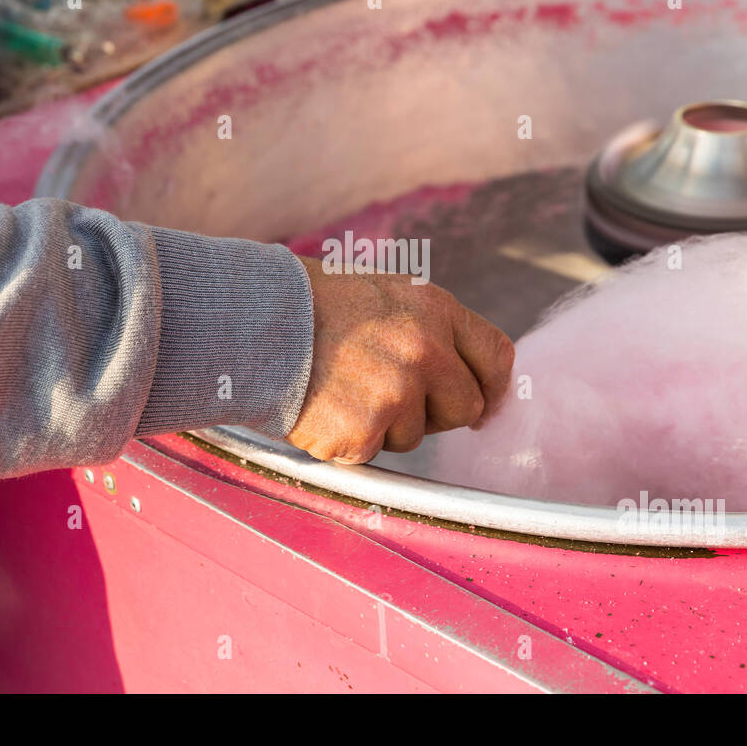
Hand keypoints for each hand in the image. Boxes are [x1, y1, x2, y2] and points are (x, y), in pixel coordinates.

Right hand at [286, 256, 514, 463]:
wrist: (250, 320)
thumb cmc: (312, 303)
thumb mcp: (386, 293)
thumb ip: (429, 329)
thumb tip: (464, 377)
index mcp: (434, 309)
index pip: (496, 357)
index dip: (491, 385)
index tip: (480, 400)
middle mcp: (424, 351)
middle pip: (465, 408)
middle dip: (435, 411)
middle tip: (389, 396)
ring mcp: (395, 395)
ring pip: (414, 437)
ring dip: (383, 425)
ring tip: (340, 388)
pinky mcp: (362, 433)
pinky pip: (370, 453)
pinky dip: (346, 440)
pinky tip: (321, 407)